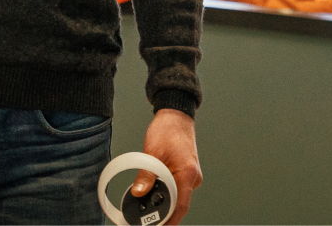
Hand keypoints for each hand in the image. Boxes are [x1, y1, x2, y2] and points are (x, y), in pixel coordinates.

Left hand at [130, 108, 201, 224]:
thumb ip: (146, 175)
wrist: (176, 115)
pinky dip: (165, 190)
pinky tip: (152, 190)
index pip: (180, 206)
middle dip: (163, 211)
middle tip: (145, 217)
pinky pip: (176, 187)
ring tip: (145, 202)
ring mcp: (190, 175)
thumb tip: (139, 193)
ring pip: (176, 195)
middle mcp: (192, 177)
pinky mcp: (186, 172)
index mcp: (187, 174)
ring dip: (163, 200)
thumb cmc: (167, 130)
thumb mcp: (152, 153)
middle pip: (178, 203)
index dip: (170, 220)